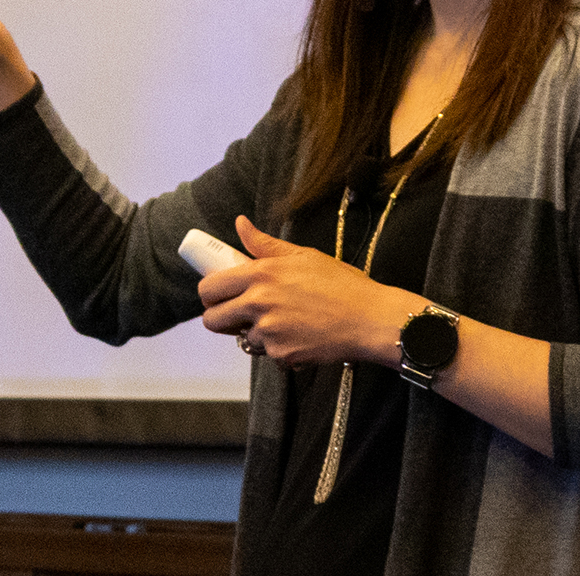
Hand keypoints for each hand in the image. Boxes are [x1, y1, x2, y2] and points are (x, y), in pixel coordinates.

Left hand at [197, 216, 420, 368]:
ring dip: (255, 334)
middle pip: (212, 320)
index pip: (209, 287)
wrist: (371, 319)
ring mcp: (269, 332)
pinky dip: (279, 348)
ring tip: (284, 322)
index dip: (210, 293)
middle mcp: (259, 303)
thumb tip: (240, 224)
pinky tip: (300, 335)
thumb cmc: (343, 285)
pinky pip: (268, 354)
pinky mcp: (281, 355)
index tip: (219, 294)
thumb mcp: (304, 256)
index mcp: (261, 274)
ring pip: (242, 339)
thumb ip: (264, 244)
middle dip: (221, 318)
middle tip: (238, 314)